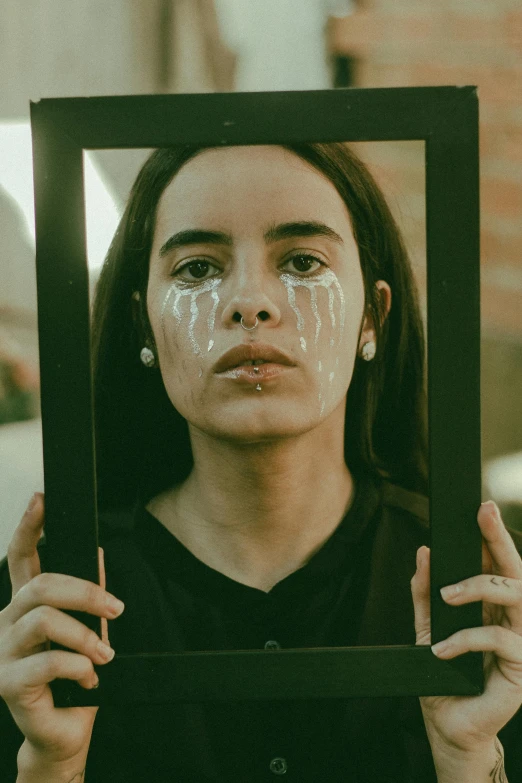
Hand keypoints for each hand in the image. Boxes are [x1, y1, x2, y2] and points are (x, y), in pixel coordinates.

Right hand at [0, 493, 123, 767]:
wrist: (63, 733)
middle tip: (116, 609)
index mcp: (24, 605)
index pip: (23, 557)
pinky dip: (80, 668)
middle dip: (86, 592)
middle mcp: (6, 622)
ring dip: (85, 636)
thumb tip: (99, 554)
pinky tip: (89, 680)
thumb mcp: (86, 631)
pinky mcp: (6, 681)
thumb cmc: (74, 680)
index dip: (30, 526)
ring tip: (103, 655)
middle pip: (41, 585)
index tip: (42, 499)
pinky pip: (50, 660)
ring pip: (44, 619)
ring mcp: (1, 652)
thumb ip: (87, 597)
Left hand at [411, 500, 521, 755]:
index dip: (493, 536)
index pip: (498, 565)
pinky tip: (441, 649)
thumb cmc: (442, 675)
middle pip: (516, 573)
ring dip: (480, 587)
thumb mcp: (426, 626)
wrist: (446, 724)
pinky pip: (499, 639)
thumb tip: (424, 552)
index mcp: (495, 608)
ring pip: (516, 597)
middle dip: (501, 540)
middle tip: (484, 515)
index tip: (482, 507)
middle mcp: (514, 621)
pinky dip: (466, 639)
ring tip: (447, 595)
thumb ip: (424, 591)